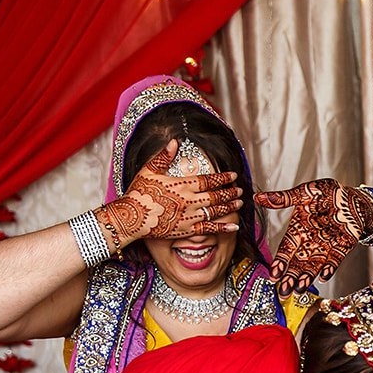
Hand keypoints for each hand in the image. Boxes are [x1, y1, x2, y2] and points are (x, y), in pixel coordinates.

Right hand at [96, 140, 242, 247]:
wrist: (131, 218)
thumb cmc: (138, 193)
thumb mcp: (148, 170)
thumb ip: (163, 156)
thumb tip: (175, 142)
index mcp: (182, 185)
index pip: (208, 180)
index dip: (222, 177)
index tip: (233, 175)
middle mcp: (189, 200)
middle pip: (216, 195)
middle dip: (230, 192)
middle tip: (241, 189)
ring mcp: (189, 216)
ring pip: (216, 211)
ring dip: (230, 206)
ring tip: (240, 203)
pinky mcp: (187, 230)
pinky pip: (210, 229)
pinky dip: (224, 227)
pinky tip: (235, 225)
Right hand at [254, 180, 372, 296]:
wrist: (353, 197)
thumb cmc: (327, 193)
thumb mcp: (304, 193)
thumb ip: (284, 199)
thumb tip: (257, 197)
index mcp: (297, 230)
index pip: (285, 250)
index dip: (280, 263)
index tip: (274, 275)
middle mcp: (309, 242)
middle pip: (297, 264)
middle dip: (290, 278)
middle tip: (283, 291)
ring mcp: (325, 247)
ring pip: (313, 266)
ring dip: (306, 278)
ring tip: (299, 288)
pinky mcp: (341, 249)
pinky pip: (333, 262)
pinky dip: (329, 269)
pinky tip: (323, 276)